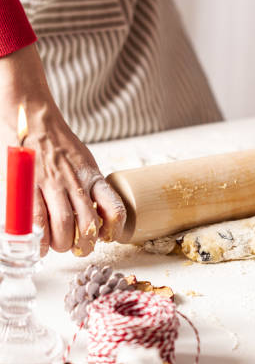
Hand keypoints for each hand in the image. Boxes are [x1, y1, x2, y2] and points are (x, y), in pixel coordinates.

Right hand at [0, 44, 125, 255]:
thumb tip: (95, 210)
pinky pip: (36, 220)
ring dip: (62, 244)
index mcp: (92, 175)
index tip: (109, 237)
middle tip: (78, 248)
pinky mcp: (29, 185)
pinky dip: (39, 238)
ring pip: (64, 225)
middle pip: (88, 224)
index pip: (113, 207)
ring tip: (58, 247)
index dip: (115, 228)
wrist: (33, 115)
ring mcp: (52, 184)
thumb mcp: (82, 160)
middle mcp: (75, 181)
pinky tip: (39, 245)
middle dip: (85, 244)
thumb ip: (88, 184)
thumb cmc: (57, 141)